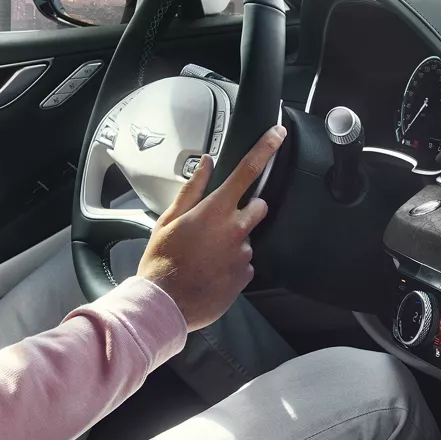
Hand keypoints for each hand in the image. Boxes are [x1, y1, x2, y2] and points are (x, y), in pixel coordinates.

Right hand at [137, 126, 286, 330]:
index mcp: (216, 210)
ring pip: (247, 237)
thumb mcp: (168, 219)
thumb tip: (207, 164)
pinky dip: (232, 264)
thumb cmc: (162, 261)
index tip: (279, 134)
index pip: (248, 170)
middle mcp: (236, 229)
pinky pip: (244, 263)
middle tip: (220, 221)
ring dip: (233, 241)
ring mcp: (243, 254)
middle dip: (247, 208)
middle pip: (259, 206)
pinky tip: (211, 270)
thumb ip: (192, 188)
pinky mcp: (245, 276)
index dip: (267, 148)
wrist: (165, 304)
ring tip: (206, 254)